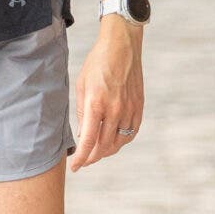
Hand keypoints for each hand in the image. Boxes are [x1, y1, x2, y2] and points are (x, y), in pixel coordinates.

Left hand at [69, 20, 143, 172]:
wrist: (122, 46)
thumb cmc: (97, 64)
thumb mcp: (81, 86)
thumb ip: (81, 113)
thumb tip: (83, 135)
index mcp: (96, 104)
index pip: (88, 141)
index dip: (81, 158)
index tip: (75, 167)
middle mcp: (115, 110)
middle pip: (104, 146)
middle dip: (92, 157)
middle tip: (84, 160)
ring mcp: (129, 109)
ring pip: (119, 142)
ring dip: (107, 150)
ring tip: (98, 151)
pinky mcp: (139, 106)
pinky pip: (131, 132)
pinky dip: (122, 141)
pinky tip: (114, 140)